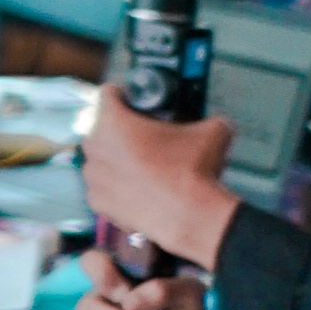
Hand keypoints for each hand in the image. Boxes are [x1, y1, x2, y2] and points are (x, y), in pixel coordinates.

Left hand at [80, 90, 240, 270]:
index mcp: (113, 121)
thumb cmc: (194, 171)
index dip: (124, 94)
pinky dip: (117, 186)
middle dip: (122, 130)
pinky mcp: (96, 201)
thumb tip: (218, 124)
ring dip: (117, 159)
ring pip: (101, 158)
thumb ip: (208, 120)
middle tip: (148, 139)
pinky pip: (103, 186)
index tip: (135, 102)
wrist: (190, 216)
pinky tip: (139, 189)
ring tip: (146, 167)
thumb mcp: (213, 132)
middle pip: (103, 127)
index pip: (107, 92)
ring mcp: (92, 176)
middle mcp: (94, 146)